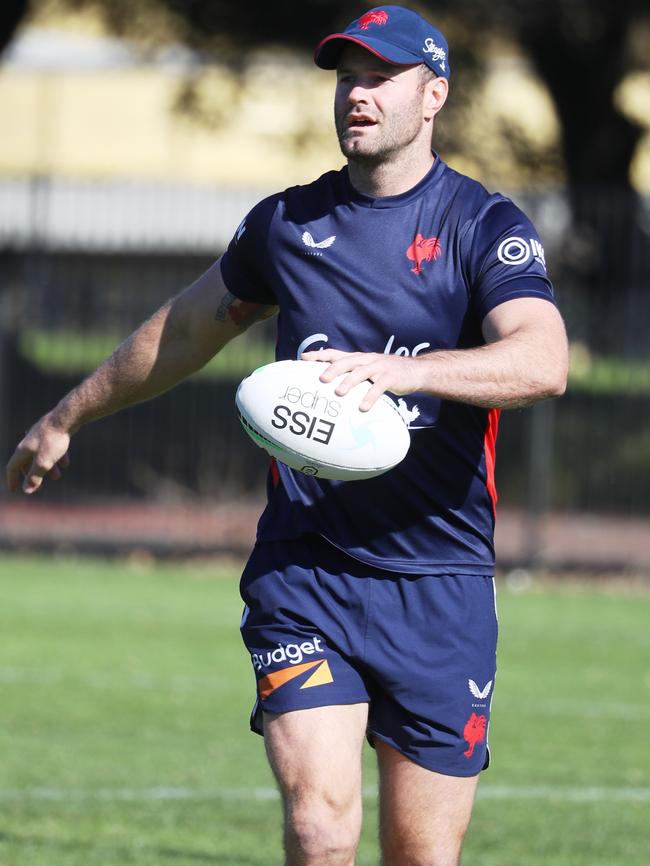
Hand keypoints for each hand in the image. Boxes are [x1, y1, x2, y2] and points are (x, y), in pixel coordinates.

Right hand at [6, 416, 71, 494]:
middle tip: (39, 487)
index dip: (12, 480)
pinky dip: (57, 457)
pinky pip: (52, 448)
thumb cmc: (53, 440)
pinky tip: (65, 464)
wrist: (66, 418)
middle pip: (27, 463)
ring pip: (41, 456)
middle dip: (33, 476)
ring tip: (57, 477)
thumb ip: (35, 477)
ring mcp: (39, 437)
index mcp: (22, 450)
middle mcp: (28, 443)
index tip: (15, 491)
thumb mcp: (43, 462)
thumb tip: (26, 491)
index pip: (12, 467)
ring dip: (48, 468)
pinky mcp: (51, 433)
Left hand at [301, 349, 425, 410]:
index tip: (303, 358)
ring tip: (339, 393)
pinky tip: (362, 407)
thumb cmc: (387, 373)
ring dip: (349, 382)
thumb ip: (352, 373)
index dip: (320, 355)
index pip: (336, 353)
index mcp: (359, 358)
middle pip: (347, 362)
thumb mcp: (369, 369)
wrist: (416, 371)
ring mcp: (379, 368)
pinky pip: (379, 387)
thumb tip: (330, 383)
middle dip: (333, 369)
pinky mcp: (391, 378)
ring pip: (361, 372)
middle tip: (321, 379)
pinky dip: (370, 397)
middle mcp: (367, 360)